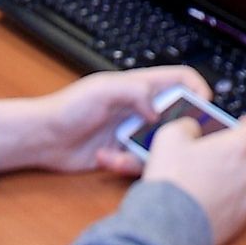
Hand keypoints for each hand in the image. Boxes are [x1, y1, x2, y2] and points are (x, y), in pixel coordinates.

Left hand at [0, 66, 224, 175]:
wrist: (42, 139)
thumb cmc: (67, 108)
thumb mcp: (103, 90)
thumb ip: (136, 92)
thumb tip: (161, 109)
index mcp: (139, 86)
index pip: (180, 79)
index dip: (196, 89)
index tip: (203, 107)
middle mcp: (140, 109)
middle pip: (177, 117)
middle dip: (178, 133)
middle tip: (175, 144)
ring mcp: (133, 132)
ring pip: (160, 146)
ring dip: (146, 154)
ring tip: (122, 153)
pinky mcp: (123, 154)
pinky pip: (139, 163)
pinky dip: (124, 165)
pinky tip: (103, 158)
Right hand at [140, 108, 245, 244]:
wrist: (168, 229)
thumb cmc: (172, 182)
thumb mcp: (170, 137)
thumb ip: (188, 125)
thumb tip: (193, 128)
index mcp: (238, 148)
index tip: (242, 125)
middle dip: (234, 154)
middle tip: (208, 156)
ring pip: (244, 181)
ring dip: (228, 178)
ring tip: (200, 182)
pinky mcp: (239, 222)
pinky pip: (237, 204)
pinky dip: (224, 201)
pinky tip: (201, 202)